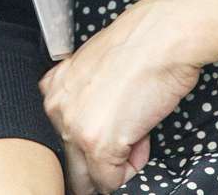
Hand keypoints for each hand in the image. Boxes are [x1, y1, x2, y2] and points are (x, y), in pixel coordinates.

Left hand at [38, 0, 202, 190]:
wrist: (163, 37)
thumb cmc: (141, 47)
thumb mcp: (98, 67)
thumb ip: (88, 99)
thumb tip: (101, 130)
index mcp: (54, 89)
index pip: (61, 136)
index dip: (90, 140)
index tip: (110, 134)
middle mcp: (57, 109)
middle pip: (70, 160)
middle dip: (99, 160)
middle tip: (125, 140)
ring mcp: (75, 129)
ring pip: (87, 177)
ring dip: (115, 166)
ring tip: (136, 134)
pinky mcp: (98, 146)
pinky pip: (110, 181)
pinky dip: (130, 169)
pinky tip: (141, 137)